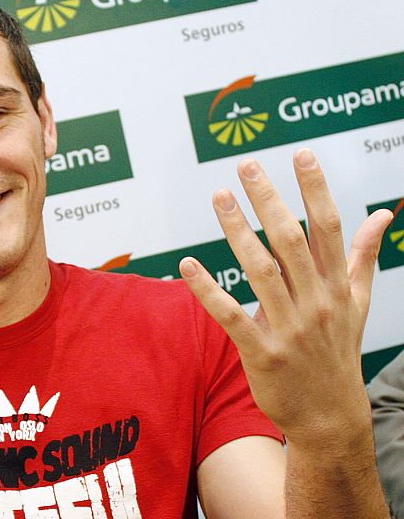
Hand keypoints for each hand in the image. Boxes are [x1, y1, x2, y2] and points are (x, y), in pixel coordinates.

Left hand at [179, 149, 392, 444]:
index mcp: (337, 287)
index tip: (301, 154)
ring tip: (219, 197)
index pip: (328, 228)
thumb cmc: (338, 352)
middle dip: (269, 200)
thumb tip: (383, 215)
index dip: (315, 189)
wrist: (330, 417)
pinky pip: (230, 315)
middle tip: (247, 165)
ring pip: (260, 270)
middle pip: (290, 241)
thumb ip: (362, 257)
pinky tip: (187, 265)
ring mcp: (289, 328)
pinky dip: (208, 290)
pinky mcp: (262, 352)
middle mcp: (316, 302)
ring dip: (237, 231)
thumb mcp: (358, 304)